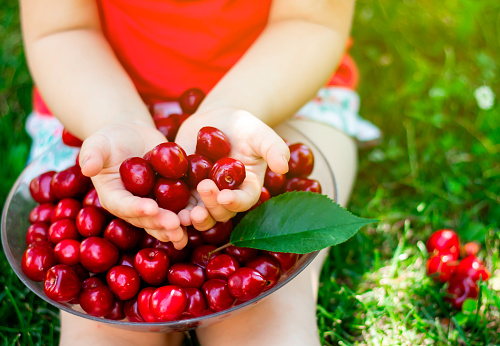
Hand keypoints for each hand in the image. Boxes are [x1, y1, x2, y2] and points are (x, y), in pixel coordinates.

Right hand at [78, 121, 187, 248]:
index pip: (124, 206)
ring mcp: (153, 204)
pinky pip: (180, 208)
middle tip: (175, 224)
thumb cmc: (111, 139)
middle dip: (160, 223)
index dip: (137, 209)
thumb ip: (92, 154)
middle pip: (147, 219)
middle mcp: (133, 207)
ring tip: (189, 227)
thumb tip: (86, 167)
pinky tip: (204, 215)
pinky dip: (191, 213)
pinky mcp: (170, 198)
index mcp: (114, 197)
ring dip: (177, 226)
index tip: (151, 208)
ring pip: (165, 220)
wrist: (132, 136)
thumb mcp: (98, 143)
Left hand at [174, 109, 289, 230]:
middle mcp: (227, 196)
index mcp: (247, 187)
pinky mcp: (185, 189)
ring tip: (182, 214)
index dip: (235, 202)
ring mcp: (205, 195)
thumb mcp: (260, 133)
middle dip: (211, 207)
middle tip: (203, 190)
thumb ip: (274, 148)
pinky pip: (179, 204)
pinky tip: (162, 207)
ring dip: (192, 217)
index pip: (244, 201)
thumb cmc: (243, 126)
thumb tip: (284, 166)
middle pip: (221, 212)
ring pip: (200, 214)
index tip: (225, 196)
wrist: (216, 119)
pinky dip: (172, 209)